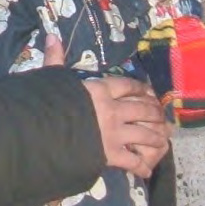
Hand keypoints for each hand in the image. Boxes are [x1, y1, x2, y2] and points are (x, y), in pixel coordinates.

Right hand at [43, 34, 169, 178]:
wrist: (42, 131)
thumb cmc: (47, 103)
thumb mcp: (52, 77)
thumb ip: (54, 58)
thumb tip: (51, 35)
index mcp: (100, 90)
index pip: (127, 85)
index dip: (141, 88)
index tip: (149, 91)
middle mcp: (113, 110)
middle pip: (142, 109)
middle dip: (155, 113)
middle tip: (162, 117)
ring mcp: (114, 133)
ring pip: (145, 134)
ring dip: (156, 138)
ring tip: (162, 141)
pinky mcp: (111, 154)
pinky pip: (132, 161)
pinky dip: (141, 167)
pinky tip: (146, 170)